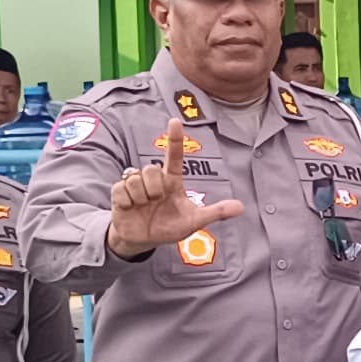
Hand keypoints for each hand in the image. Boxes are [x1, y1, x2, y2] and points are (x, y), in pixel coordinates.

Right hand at [107, 128, 244, 260]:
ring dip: (141, 197)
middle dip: (154, 188)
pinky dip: (127, 201)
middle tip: (156, 201)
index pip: (174, 156)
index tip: (175, 121)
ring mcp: (136, 185)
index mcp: (172, 181)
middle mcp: (154, 180)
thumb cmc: (169, 227)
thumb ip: (215, 213)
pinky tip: (131, 208)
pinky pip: (121, 189)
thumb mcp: (194, 221)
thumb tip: (240, 207)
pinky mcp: (119, 193)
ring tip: (143, 206)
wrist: (144, 240)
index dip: (174, 139)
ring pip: (135, 179)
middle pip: (151, 169)